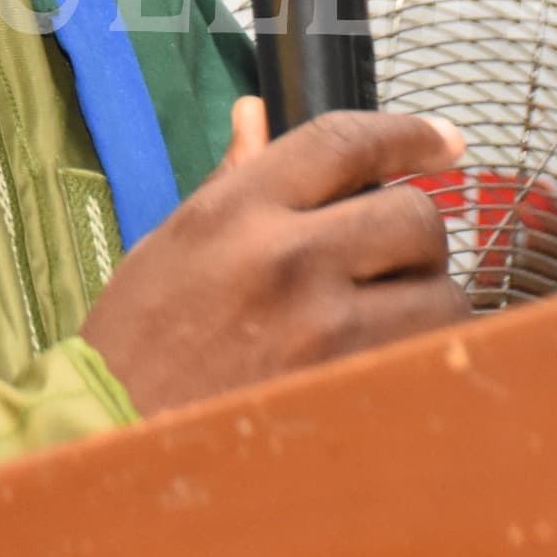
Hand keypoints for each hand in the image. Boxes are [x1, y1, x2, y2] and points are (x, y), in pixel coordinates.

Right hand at [78, 102, 469, 415]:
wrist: (113, 441)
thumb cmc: (136, 345)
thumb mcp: (171, 244)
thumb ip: (231, 181)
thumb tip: (257, 116)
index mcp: (237, 211)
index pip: (346, 142)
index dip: (408, 133)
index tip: (442, 139)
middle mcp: (286, 259)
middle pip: (414, 215)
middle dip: (415, 234)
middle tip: (392, 256)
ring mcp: (324, 331)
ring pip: (440, 292)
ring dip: (427, 300)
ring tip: (386, 316)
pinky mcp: (349, 390)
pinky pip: (426, 357)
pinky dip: (420, 355)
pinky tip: (384, 360)